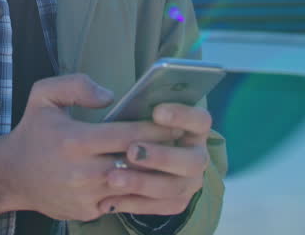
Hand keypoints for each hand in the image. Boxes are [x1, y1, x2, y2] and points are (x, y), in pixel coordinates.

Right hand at [0, 74, 183, 221]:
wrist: (12, 175)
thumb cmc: (33, 131)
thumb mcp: (43, 95)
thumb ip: (76, 85)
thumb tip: (110, 96)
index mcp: (75, 140)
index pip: (128, 135)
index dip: (155, 130)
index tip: (174, 124)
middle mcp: (83, 171)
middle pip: (136, 163)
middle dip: (162, 152)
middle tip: (182, 142)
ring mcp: (86, 195)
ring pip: (134, 185)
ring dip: (154, 174)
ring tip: (172, 161)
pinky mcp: (87, 211)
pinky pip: (122, 202)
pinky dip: (136, 191)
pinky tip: (150, 179)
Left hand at [96, 103, 214, 216]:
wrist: (135, 158)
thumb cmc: (130, 126)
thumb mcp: (125, 107)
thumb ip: (114, 98)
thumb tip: (104, 97)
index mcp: (193, 127)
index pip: (200, 120)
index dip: (182, 116)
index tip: (156, 111)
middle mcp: (197, 155)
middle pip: (192, 161)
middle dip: (162, 156)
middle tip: (131, 151)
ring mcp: (189, 181)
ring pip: (173, 187)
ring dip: (143, 183)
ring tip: (112, 178)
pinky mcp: (175, 201)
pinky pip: (159, 207)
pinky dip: (133, 204)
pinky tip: (108, 200)